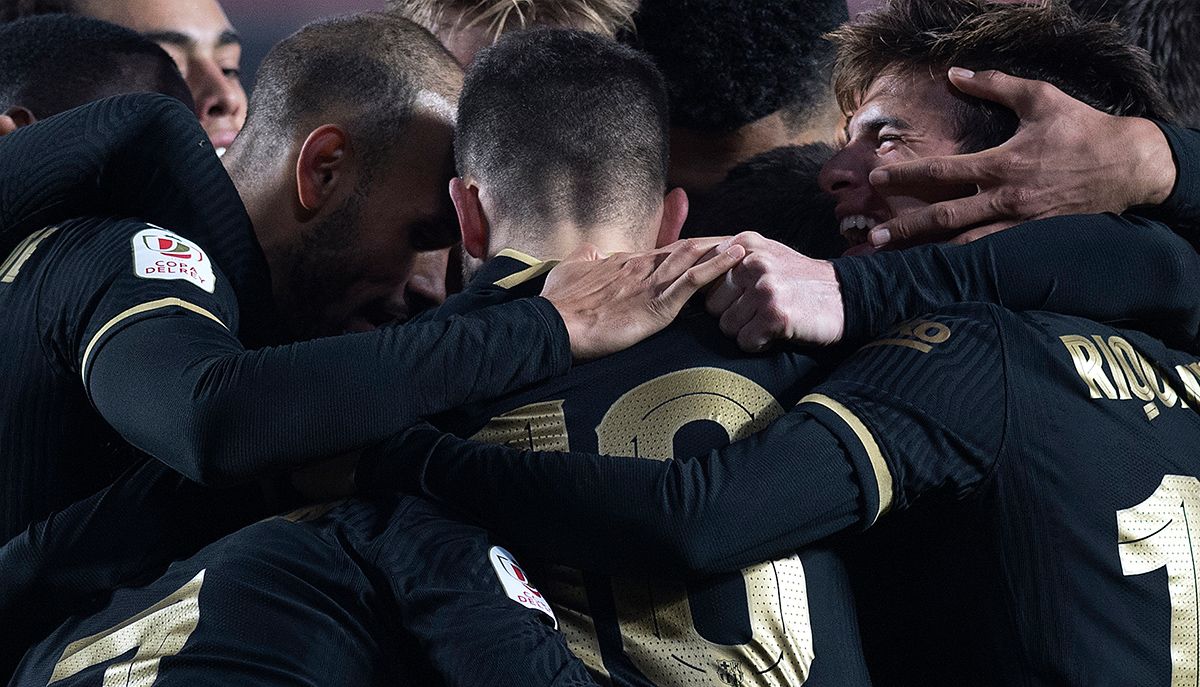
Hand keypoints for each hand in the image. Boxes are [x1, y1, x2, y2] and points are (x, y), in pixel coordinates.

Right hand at [542, 238, 746, 359]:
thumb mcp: (569, 269)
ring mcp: (652, 283)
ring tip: (748, 242)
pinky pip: (695, 281)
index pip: (662, 252)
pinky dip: (719, 267)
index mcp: (624, 262)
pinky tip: (738, 259)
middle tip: (739, 239)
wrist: (555, 325)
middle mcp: (642, 266)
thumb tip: (595, 250)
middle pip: (683, 250)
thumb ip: (587, 256)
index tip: (705, 245)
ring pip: (694, 259)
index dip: (684, 249)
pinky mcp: (659, 303)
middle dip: (711, 245)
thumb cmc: (559, 303)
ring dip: (722, 250)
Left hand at [704, 232, 842, 351]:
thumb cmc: (799, 280)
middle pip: (711, 305)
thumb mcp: (766, 254)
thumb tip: (691, 272)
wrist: (844, 296)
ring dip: (746, 331)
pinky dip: (759, 343)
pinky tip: (777, 331)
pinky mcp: (775, 314)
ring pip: (726, 326)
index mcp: (744, 244)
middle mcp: (752, 262)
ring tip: (768, 320)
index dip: (715, 295)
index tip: (735, 300)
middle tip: (758, 313)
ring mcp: (764, 288)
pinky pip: (745, 341)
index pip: (703, 275)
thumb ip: (730, 259)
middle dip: (731, 315)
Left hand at [867, 68, 1175, 246]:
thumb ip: (994, 84)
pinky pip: (992, 256)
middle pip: (943, 217)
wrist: (1130, 166)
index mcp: (1001, 165)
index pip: (942, 171)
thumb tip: (955, 73)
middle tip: (872, 237)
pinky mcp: (1033, 240)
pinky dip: (965, 264)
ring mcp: (1019, 224)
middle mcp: (1004, 199)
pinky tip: (941, 272)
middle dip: (905, 228)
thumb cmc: (1083, 129)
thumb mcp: (1040, 98)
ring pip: (964, 244)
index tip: (877, 178)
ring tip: (897, 262)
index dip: (906, 175)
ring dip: (928, 253)